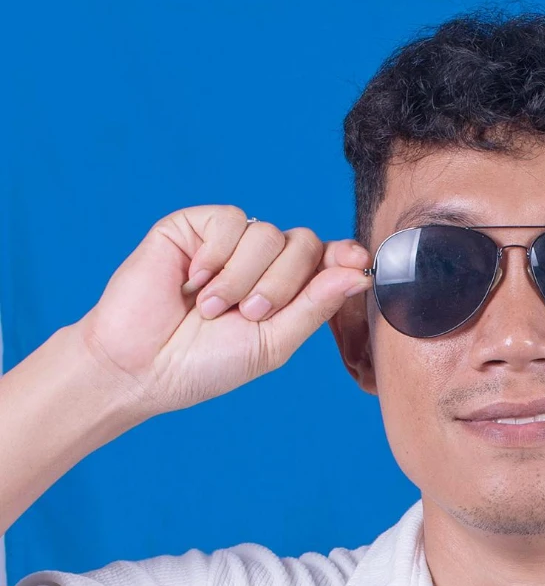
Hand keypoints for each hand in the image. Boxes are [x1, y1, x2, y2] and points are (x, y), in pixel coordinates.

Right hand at [75, 206, 370, 418]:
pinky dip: (218, 256)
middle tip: (250, 313)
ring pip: (268, 233)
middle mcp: (261, 263)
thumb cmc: (207, 363)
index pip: (326, 262)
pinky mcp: (194, 226)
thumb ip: (315, 306)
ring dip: (244, 277)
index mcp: (286, 292)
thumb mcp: (273, 343)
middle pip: (303, 244)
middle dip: (283, 283)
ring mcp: (228, 242)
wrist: (144, 365)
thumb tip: (360, 273)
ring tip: (213, 308)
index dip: (343, 257)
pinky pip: (231, 220)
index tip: (360, 261)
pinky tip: (195, 281)